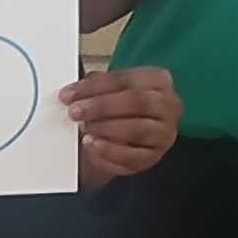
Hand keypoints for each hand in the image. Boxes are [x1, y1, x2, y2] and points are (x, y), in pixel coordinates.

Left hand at [62, 66, 180, 188]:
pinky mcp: (153, 158)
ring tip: (84, 129)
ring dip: (107, 128)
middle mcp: (169, 106)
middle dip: (102, 106)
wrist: (120, 139)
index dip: (94, 87)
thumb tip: (73, 93)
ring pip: (138, 129)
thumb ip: (93, 88)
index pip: (126, 80)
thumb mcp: (107, 92)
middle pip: (138, 102)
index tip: (68, 95)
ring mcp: (164, 134)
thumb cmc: (116, 109)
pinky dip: (109, 151)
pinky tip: (92, 145)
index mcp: (158, 80)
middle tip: (75, 112)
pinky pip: (132, 156)